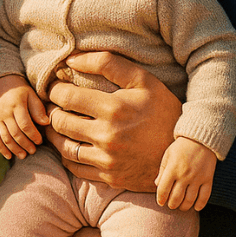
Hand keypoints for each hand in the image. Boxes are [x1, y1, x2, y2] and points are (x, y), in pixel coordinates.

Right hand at [0, 74, 48, 159]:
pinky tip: (9, 156)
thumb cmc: (21, 92)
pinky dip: (1, 149)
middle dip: (25, 144)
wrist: (1, 85)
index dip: (33, 135)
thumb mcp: (31, 95)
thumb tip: (46, 123)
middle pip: (15, 133)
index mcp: (16, 104)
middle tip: (33, 151)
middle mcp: (4, 112)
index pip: (25, 124)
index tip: (40, 141)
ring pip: (5, 138)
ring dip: (14, 149)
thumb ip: (38, 109)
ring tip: (24, 156)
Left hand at [43, 51, 180, 190]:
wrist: (184, 151)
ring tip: (56, 124)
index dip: (55, 90)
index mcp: (114, 109)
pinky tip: (70, 144)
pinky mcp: (109, 177)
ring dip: (54, 134)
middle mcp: (107, 136)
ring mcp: (107, 160)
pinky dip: (66, 155)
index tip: (57, 87)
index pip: (67, 97)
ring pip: (64, 147)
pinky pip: (75, 167)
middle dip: (52, 111)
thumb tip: (72, 59)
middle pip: (60, 122)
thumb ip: (107, 64)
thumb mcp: (142, 80)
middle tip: (53, 105)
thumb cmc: (162, 110)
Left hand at [155, 137, 216, 210]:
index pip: (163, 190)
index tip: (160, 202)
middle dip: (172, 204)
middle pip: (176, 198)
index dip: (160, 199)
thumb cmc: (181, 147)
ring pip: (189, 200)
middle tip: (171, 205)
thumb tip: (157, 185)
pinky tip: (195, 207)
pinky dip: (200, 205)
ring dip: (184, 207)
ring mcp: (197, 178)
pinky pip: (204, 196)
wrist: (201, 139)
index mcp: (172, 169)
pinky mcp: (208, 179)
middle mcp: (184, 175)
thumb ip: (162, 171)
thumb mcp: (168, 155)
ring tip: (181, 206)